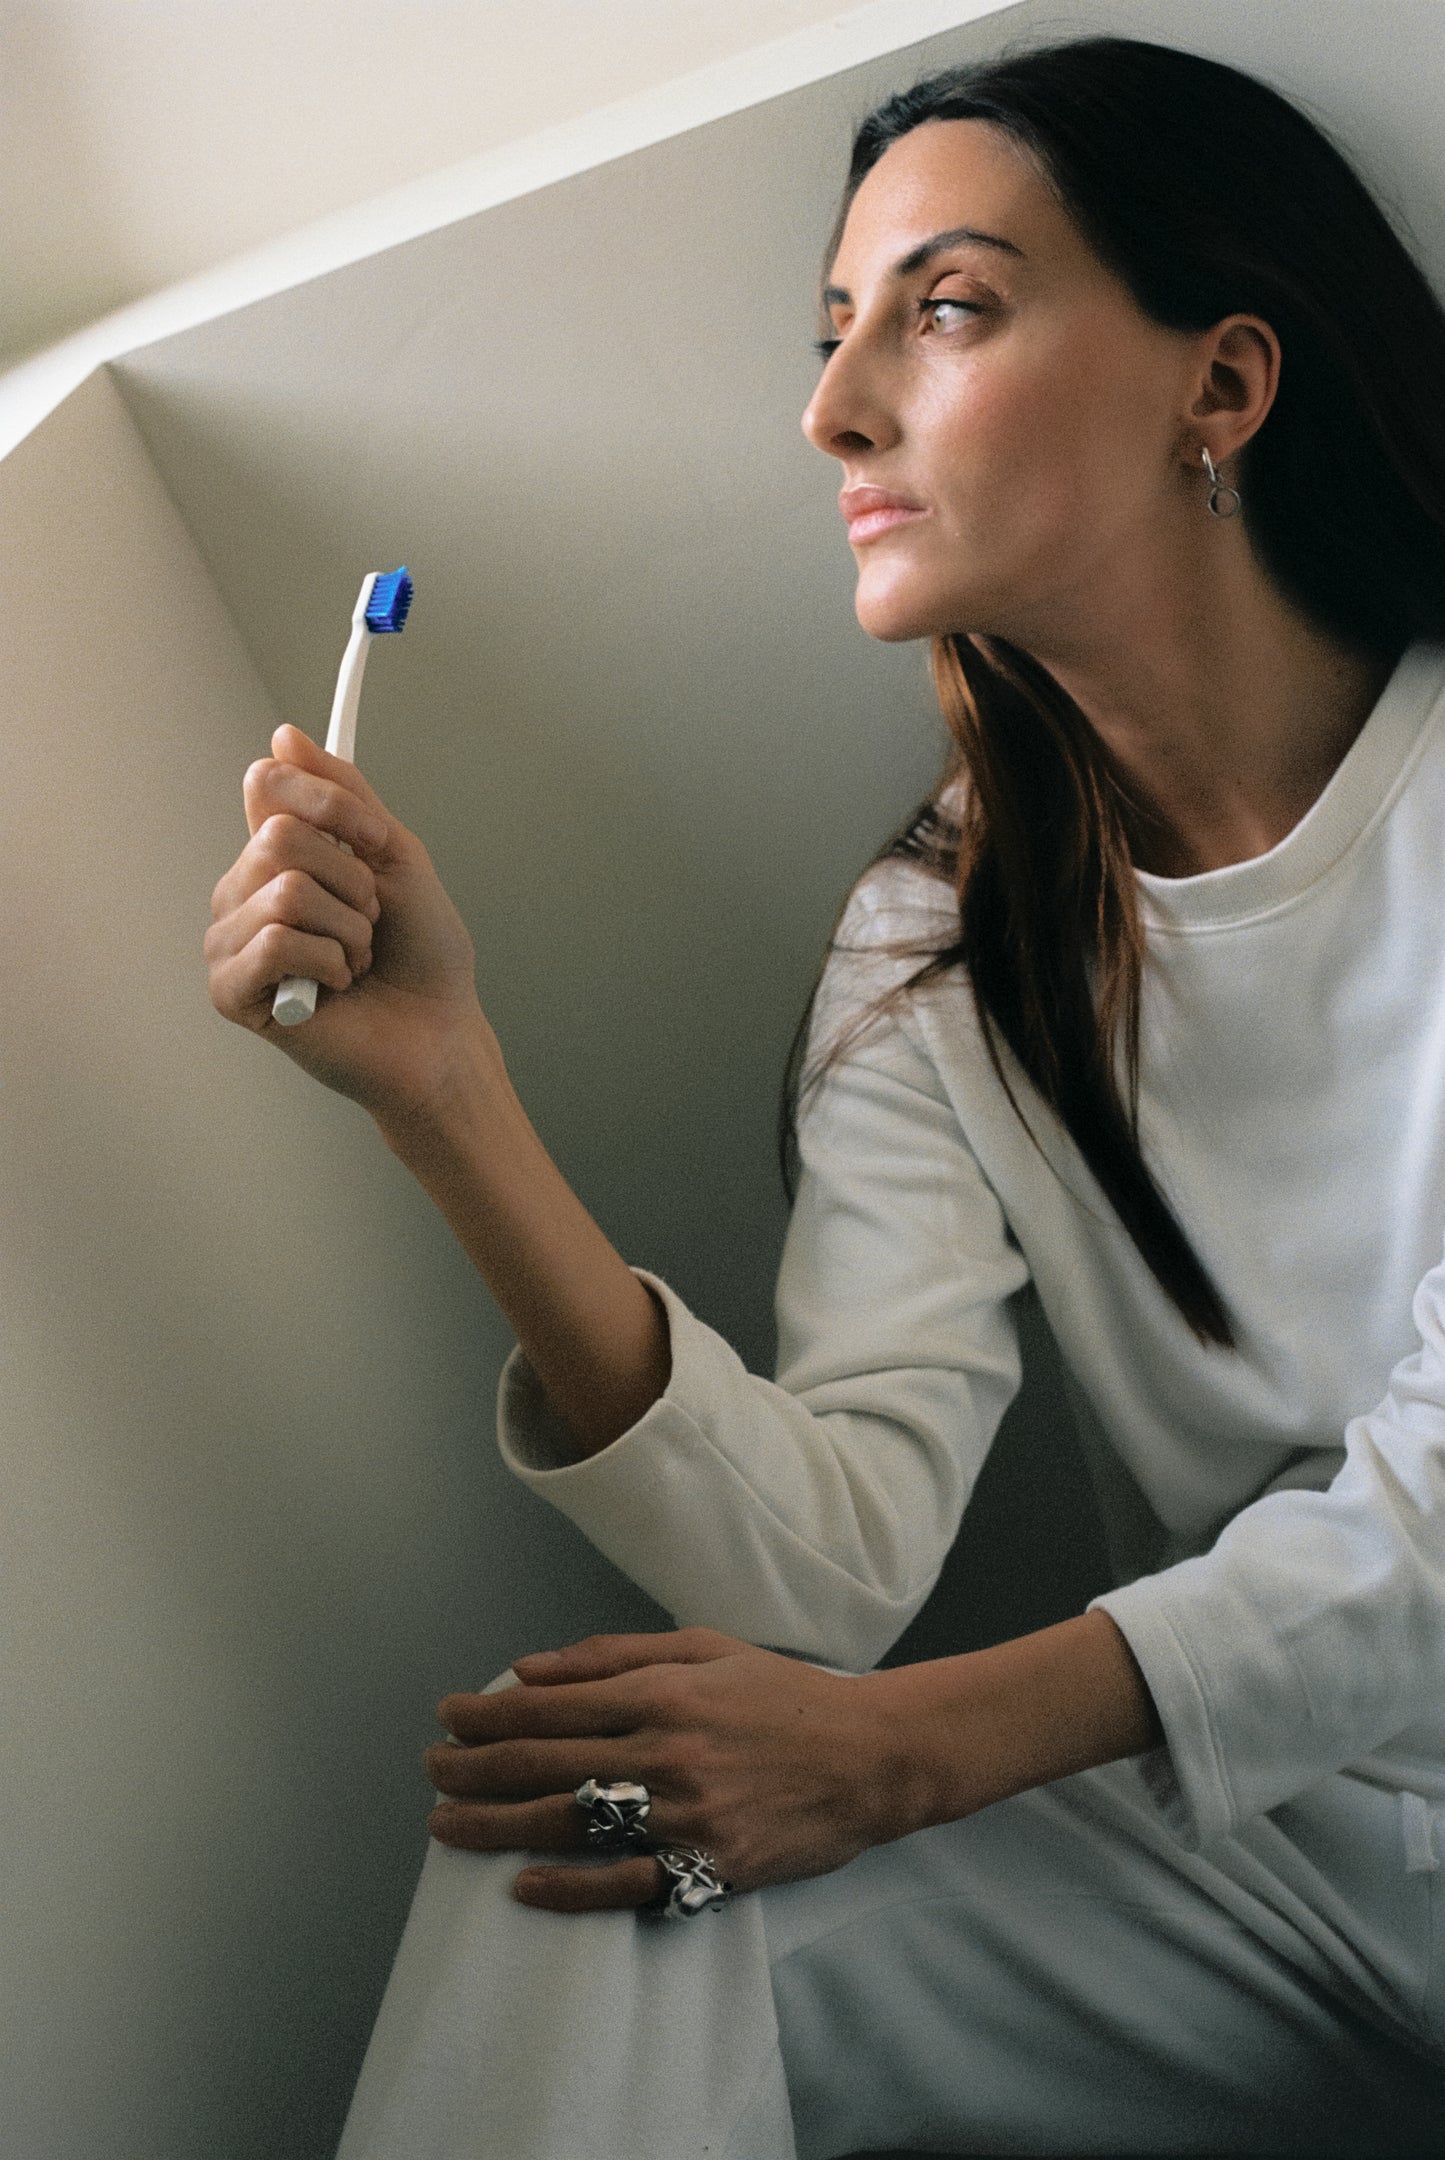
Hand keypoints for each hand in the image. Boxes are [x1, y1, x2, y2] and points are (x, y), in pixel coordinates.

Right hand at [205, 724, 500, 1124]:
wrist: (441, 1030)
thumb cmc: (422, 954)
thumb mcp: (395, 856)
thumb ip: (344, 795)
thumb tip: (283, 737)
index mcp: (275, 855)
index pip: (267, 785)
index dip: (328, 803)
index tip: (375, 838)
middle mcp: (244, 891)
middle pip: (278, 837)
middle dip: (351, 881)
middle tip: (369, 921)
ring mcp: (232, 942)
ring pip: (285, 893)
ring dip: (348, 930)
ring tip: (354, 960)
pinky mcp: (232, 993)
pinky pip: (277, 944)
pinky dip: (329, 964)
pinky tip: (333, 990)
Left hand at [423, 1627, 925, 1912]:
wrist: (871, 1758)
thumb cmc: (784, 1696)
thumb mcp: (704, 1649)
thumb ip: (613, 1656)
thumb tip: (528, 1668)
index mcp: (663, 1692)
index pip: (550, 1706)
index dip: (487, 1715)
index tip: (447, 1718)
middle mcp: (666, 1753)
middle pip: (544, 1765)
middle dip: (472, 1769)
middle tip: (429, 1771)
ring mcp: (686, 1816)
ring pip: (569, 1825)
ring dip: (494, 1827)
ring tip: (444, 1827)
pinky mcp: (709, 1868)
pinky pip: (623, 1885)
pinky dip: (567, 1889)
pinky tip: (520, 1886)